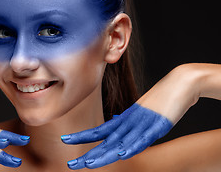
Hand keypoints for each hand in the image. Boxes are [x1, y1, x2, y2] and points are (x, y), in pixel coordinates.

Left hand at [61, 64, 201, 168]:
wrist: (181, 82)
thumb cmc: (162, 97)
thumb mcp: (142, 111)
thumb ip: (128, 120)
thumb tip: (115, 122)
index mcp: (125, 119)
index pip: (100, 130)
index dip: (83, 136)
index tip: (65, 139)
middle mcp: (130, 122)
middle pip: (106, 141)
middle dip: (88, 154)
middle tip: (70, 164)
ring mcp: (143, 124)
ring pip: (121, 142)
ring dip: (105, 154)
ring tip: (89, 163)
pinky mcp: (158, 125)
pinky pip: (143, 139)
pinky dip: (132, 146)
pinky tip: (122, 154)